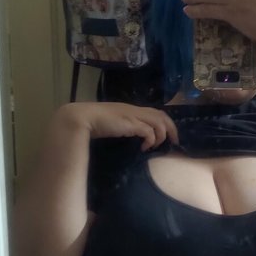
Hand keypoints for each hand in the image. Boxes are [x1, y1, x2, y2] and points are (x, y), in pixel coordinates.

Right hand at [56, 102, 178, 150]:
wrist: (80, 118)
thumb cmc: (92, 123)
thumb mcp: (111, 124)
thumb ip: (122, 127)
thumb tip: (130, 137)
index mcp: (130, 109)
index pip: (155, 111)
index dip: (165, 123)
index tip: (169, 135)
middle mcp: (134, 110)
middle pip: (162, 115)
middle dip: (172, 128)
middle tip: (174, 141)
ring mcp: (132, 116)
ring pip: (159, 122)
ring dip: (161, 135)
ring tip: (156, 146)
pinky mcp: (130, 124)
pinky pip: (149, 131)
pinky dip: (151, 139)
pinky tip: (145, 147)